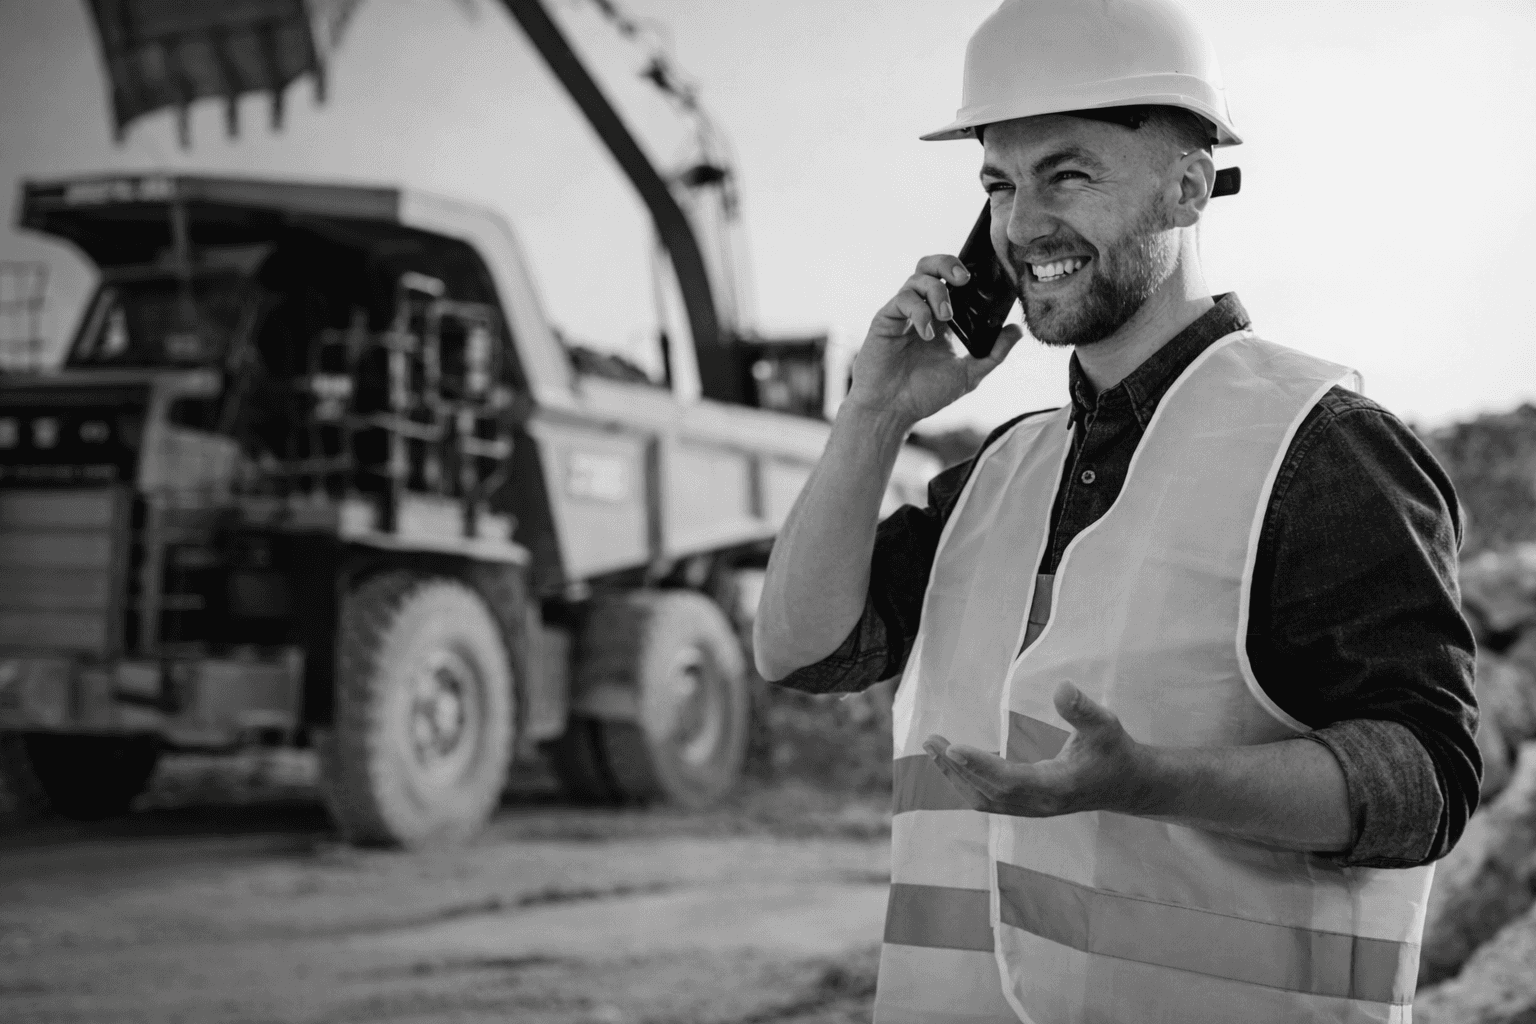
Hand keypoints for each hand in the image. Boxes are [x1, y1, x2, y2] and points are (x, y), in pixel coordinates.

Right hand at [845, 254, 1021, 427]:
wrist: (892, 410)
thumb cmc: (925, 394)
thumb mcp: (969, 374)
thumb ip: (994, 353)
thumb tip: (1018, 330)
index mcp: (942, 318)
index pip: (952, 280)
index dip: (966, 271)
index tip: (985, 278)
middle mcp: (922, 310)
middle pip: (931, 266)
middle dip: (948, 263)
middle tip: (964, 279)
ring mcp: (903, 313)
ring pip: (917, 278)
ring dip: (937, 291)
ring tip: (947, 316)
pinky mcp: (885, 319)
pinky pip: (903, 299)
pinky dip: (919, 311)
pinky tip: (927, 333)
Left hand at [923, 682, 1151, 816]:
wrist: (1126, 785)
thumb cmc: (1114, 751)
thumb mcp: (1105, 725)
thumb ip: (1082, 709)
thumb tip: (1062, 687)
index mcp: (1057, 786)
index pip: (1010, 780)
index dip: (980, 765)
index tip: (953, 747)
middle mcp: (1039, 803)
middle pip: (988, 792)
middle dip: (956, 768)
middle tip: (931, 740)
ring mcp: (1031, 808)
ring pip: (983, 799)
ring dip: (955, 776)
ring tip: (932, 749)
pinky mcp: (1025, 805)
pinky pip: (988, 798)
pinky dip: (966, 781)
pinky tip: (952, 760)